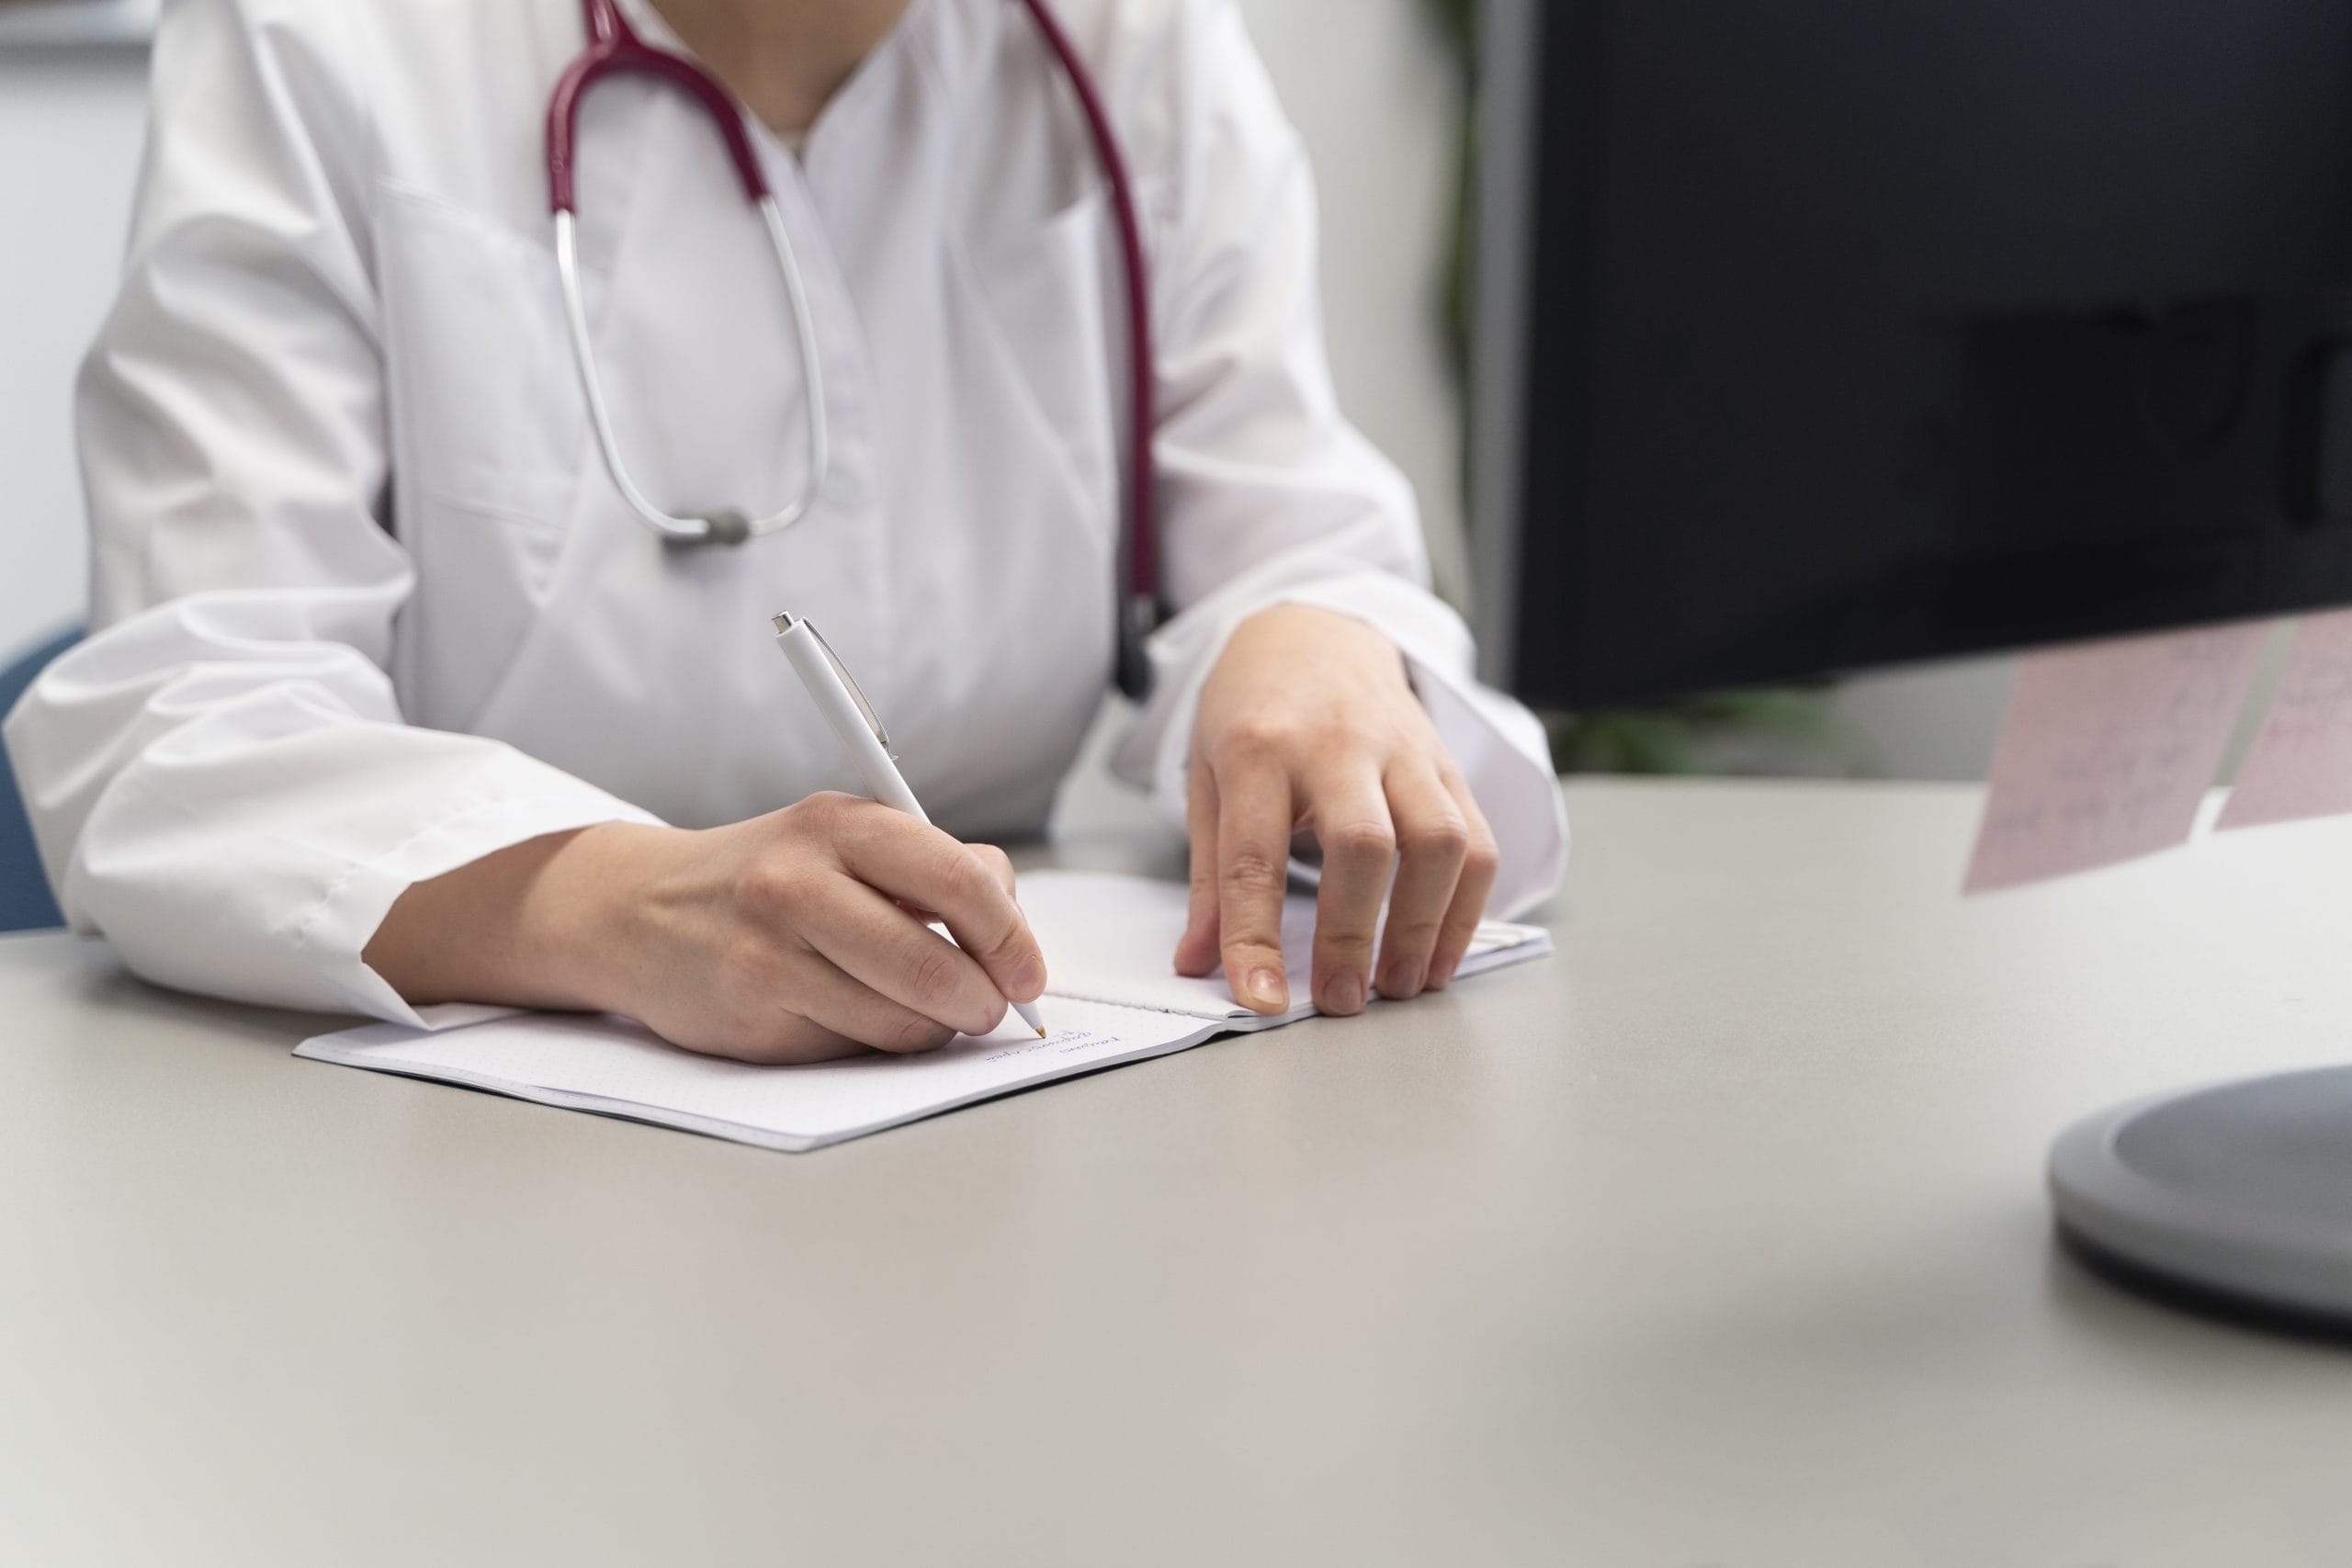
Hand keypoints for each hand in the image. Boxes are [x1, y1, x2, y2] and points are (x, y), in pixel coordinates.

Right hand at [364, 793, 1046, 1064]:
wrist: (638, 910)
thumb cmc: (767, 877)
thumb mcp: (845, 839)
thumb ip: (934, 869)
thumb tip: (1015, 929)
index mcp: (840, 825)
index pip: (962, 882)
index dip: (1012, 939)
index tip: (1029, 973)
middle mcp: (800, 883)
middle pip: (937, 968)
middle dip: (981, 1002)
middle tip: (986, 1009)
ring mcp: (770, 954)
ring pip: (901, 1023)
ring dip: (929, 1029)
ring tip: (913, 1009)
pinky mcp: (750, 1018)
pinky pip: (849, 1050)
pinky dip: (866, 1043)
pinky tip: (840, 1012)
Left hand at [1174, 604, 1499, 1016]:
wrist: (1312, 632)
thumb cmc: (1252, 714)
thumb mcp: (1207, 779)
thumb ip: (1210, 876)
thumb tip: (1198, 964)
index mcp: (1257, 748)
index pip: (1253, 855)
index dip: (1256, 936)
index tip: (1262, 999)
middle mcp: (1336, 744)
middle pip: (1364, 844)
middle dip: (1356, 934)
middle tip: (1344, 1000)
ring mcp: (1402, 749)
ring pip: (1439, 841)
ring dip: (1426, 927)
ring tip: (1400, 985)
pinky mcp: (1446, 762)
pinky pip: (1477, 839)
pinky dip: (1467, 907)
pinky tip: (1440, 954)